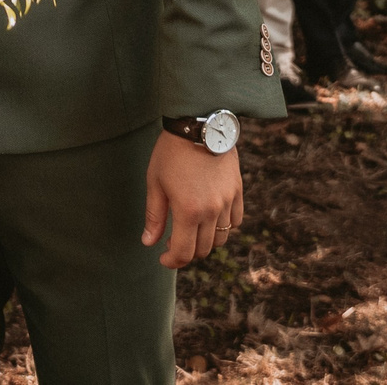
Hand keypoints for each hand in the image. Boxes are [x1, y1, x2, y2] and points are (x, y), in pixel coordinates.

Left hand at [143, 132, 242, 267]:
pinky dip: (224, 226)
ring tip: (191, 231)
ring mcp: (227, 201)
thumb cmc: (171, 152)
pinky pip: (235, 220)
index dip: (172, 261)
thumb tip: (149, 243)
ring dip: (206, 242)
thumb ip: (154, 216)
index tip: (163, 258)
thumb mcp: (155, 182)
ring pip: (221, 238)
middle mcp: (211, 211)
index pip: (184, 253)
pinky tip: (210, 218)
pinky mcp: (237, 191)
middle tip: (173, 243)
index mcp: (188, 211)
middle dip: (187, 252)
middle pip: (203, 249)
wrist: (198, 124)